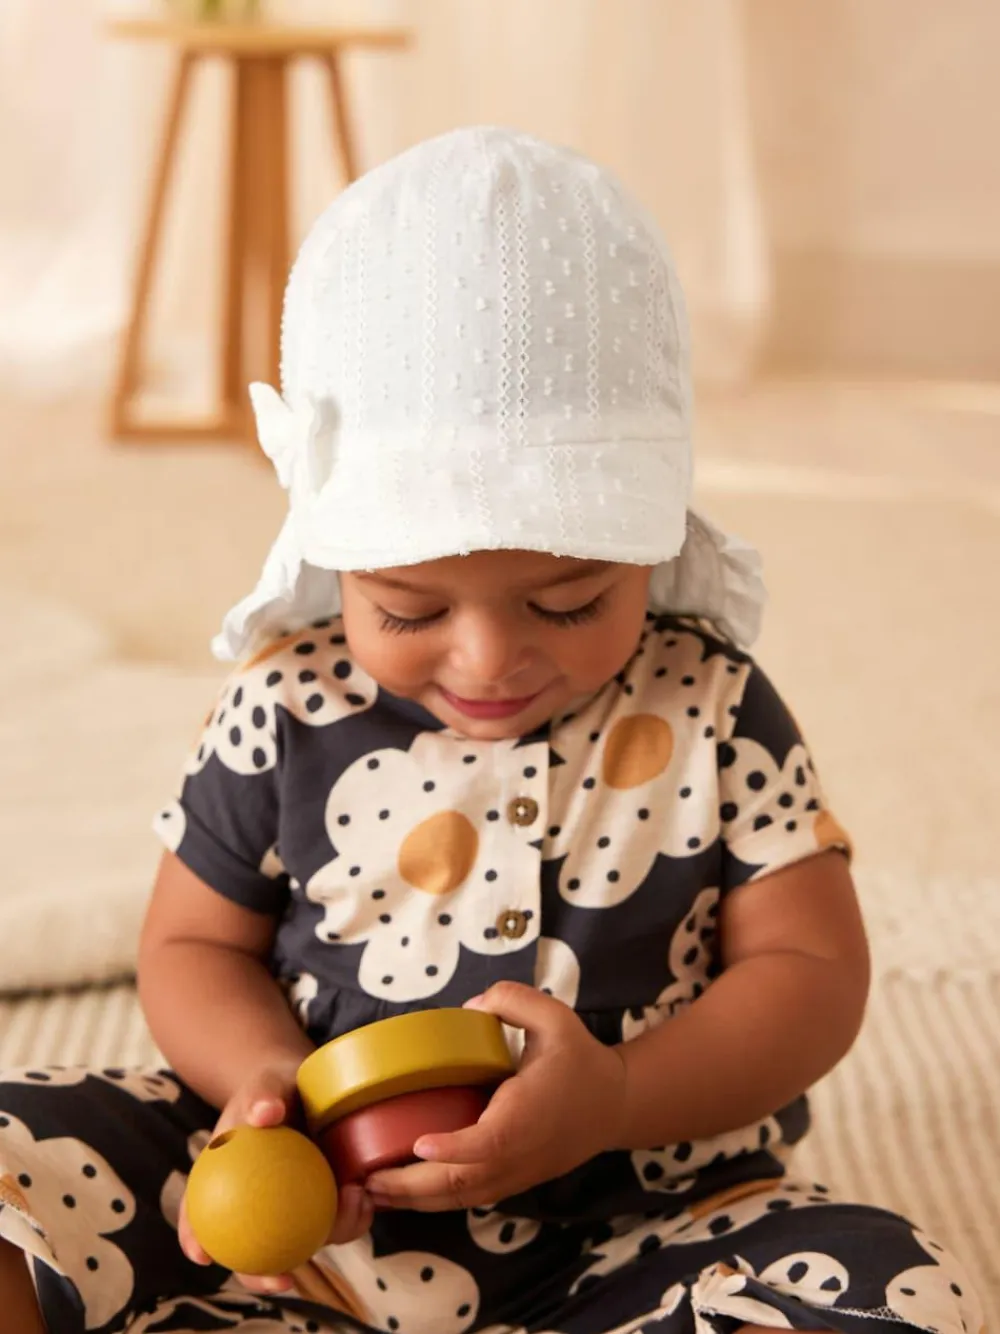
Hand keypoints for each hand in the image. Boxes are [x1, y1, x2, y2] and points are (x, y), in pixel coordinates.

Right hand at [179, 1055, 373, 1292]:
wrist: (306, 1086)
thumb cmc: (275, 1088)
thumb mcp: (265, 1084)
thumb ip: (263, 1094)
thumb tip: (264, 1114)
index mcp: (225, 1184)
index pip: (199, 1214)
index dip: (196, 1239)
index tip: (202, 1254)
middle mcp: (257, 1207)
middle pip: (251, 1251)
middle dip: (263, 1275)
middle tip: (283, 1278)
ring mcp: (293, 1209)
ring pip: (302, 1242)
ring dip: (326, 1236)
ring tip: (351, 1202)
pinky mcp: (326, 1205)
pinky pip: (338, 1220)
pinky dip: (351, 1216)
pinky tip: (363, 1195)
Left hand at [365, 983, 626, 1212]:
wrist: (615, 1105)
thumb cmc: (579, 1060)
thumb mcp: (555, 1017)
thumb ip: (514, 1000)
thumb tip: (471, 1006)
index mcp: (528, 1114)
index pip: (490, 1141)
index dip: (455, 1148)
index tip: (419, 1144)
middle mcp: (520, 1152)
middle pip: (464, 1182)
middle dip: (413, 1186)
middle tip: (367, 1178)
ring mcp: (516, 1173)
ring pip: (463, 1198)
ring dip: (417, 1200)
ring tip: (372, 1191)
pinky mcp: (513, 1181)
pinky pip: (471, 1198)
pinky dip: (436, 1200)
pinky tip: (404, 1193)